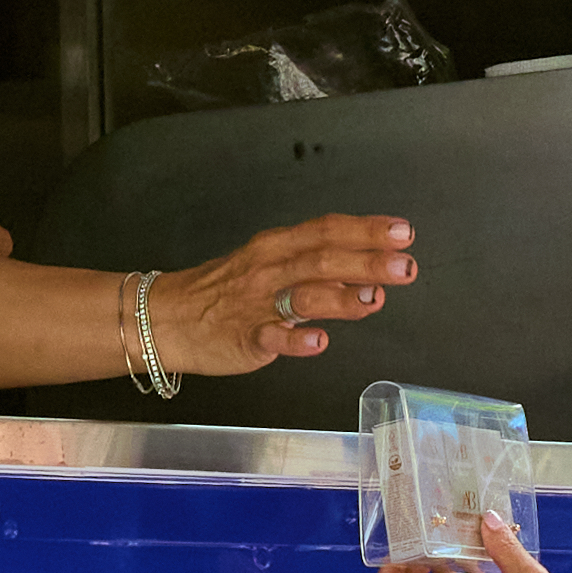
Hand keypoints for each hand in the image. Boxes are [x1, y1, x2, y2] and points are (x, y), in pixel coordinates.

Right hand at [159, 209, 420, 376]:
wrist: (167, 318)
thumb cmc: (225, 292)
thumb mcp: (271, 266)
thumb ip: (318, 271)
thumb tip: (369, 274)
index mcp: (278, 246)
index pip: (326, 230)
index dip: (365, 230)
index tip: (402, 233)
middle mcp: (270, 269)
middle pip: (322, 258)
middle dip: (366, 261)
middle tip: (404, 266)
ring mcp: (256, 303)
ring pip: (302, 294)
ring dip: (340, 295)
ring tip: (373, 299)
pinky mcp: (243, 336)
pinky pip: (270, 336)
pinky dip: (295, 339)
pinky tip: (318, 342)